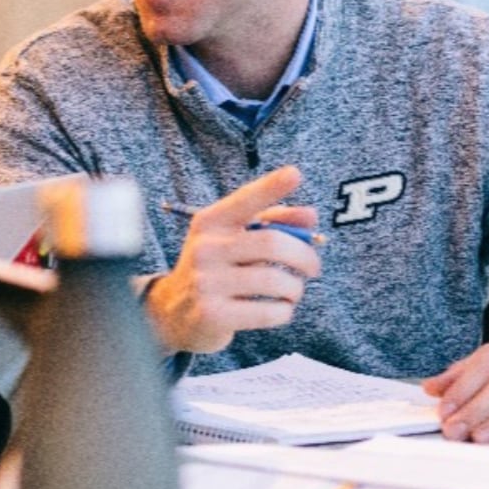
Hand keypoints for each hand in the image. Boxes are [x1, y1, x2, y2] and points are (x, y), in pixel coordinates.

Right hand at [146, 166, 320, 352]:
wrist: (174, 314)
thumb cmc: (216, 270)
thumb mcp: (234, 241)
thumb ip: (272, 223)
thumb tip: (310, 215)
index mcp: (210, 222)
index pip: (245, 200)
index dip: (271, 187)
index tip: (295, 173)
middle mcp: (205, 248)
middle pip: (272, 244)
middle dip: (305, 257)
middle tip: (314, 268)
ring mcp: (206, 282)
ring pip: (275, 280)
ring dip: (295, 289)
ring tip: (292, 292)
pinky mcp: (213, 314)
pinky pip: (269, 311)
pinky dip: (284, 311)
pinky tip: (278, 309)